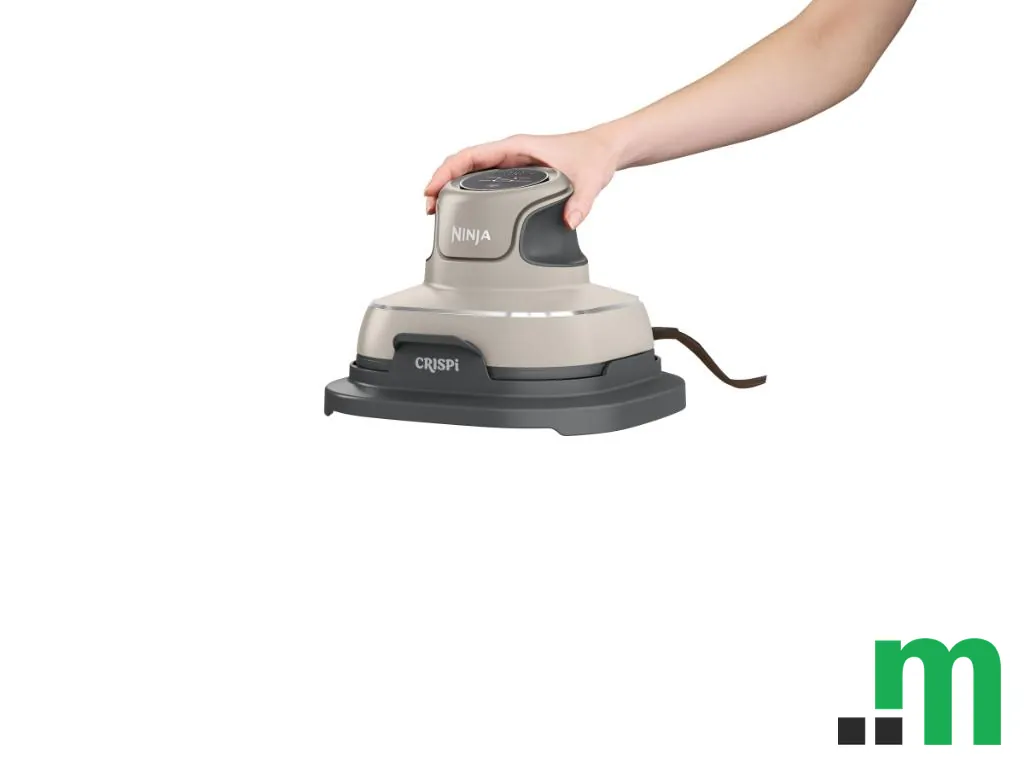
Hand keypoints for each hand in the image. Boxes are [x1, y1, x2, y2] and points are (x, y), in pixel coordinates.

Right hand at [424, 129, 620, 228]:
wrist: (604, 150)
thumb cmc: (593, 155)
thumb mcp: (589, 180)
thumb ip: (581, 203)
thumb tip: (570, 222)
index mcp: (517, 147)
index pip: (472, 154)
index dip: (448, 170)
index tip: (433, 188)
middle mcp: (510, 154)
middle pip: (464, 165)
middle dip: (443, 183)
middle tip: (429, 208)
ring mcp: (512, 166)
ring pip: (472, 174)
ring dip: (453, 190)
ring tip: (438, 212)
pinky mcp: (517, 177)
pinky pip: (485, 183)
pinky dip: (469, 194)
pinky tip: (463, 211)